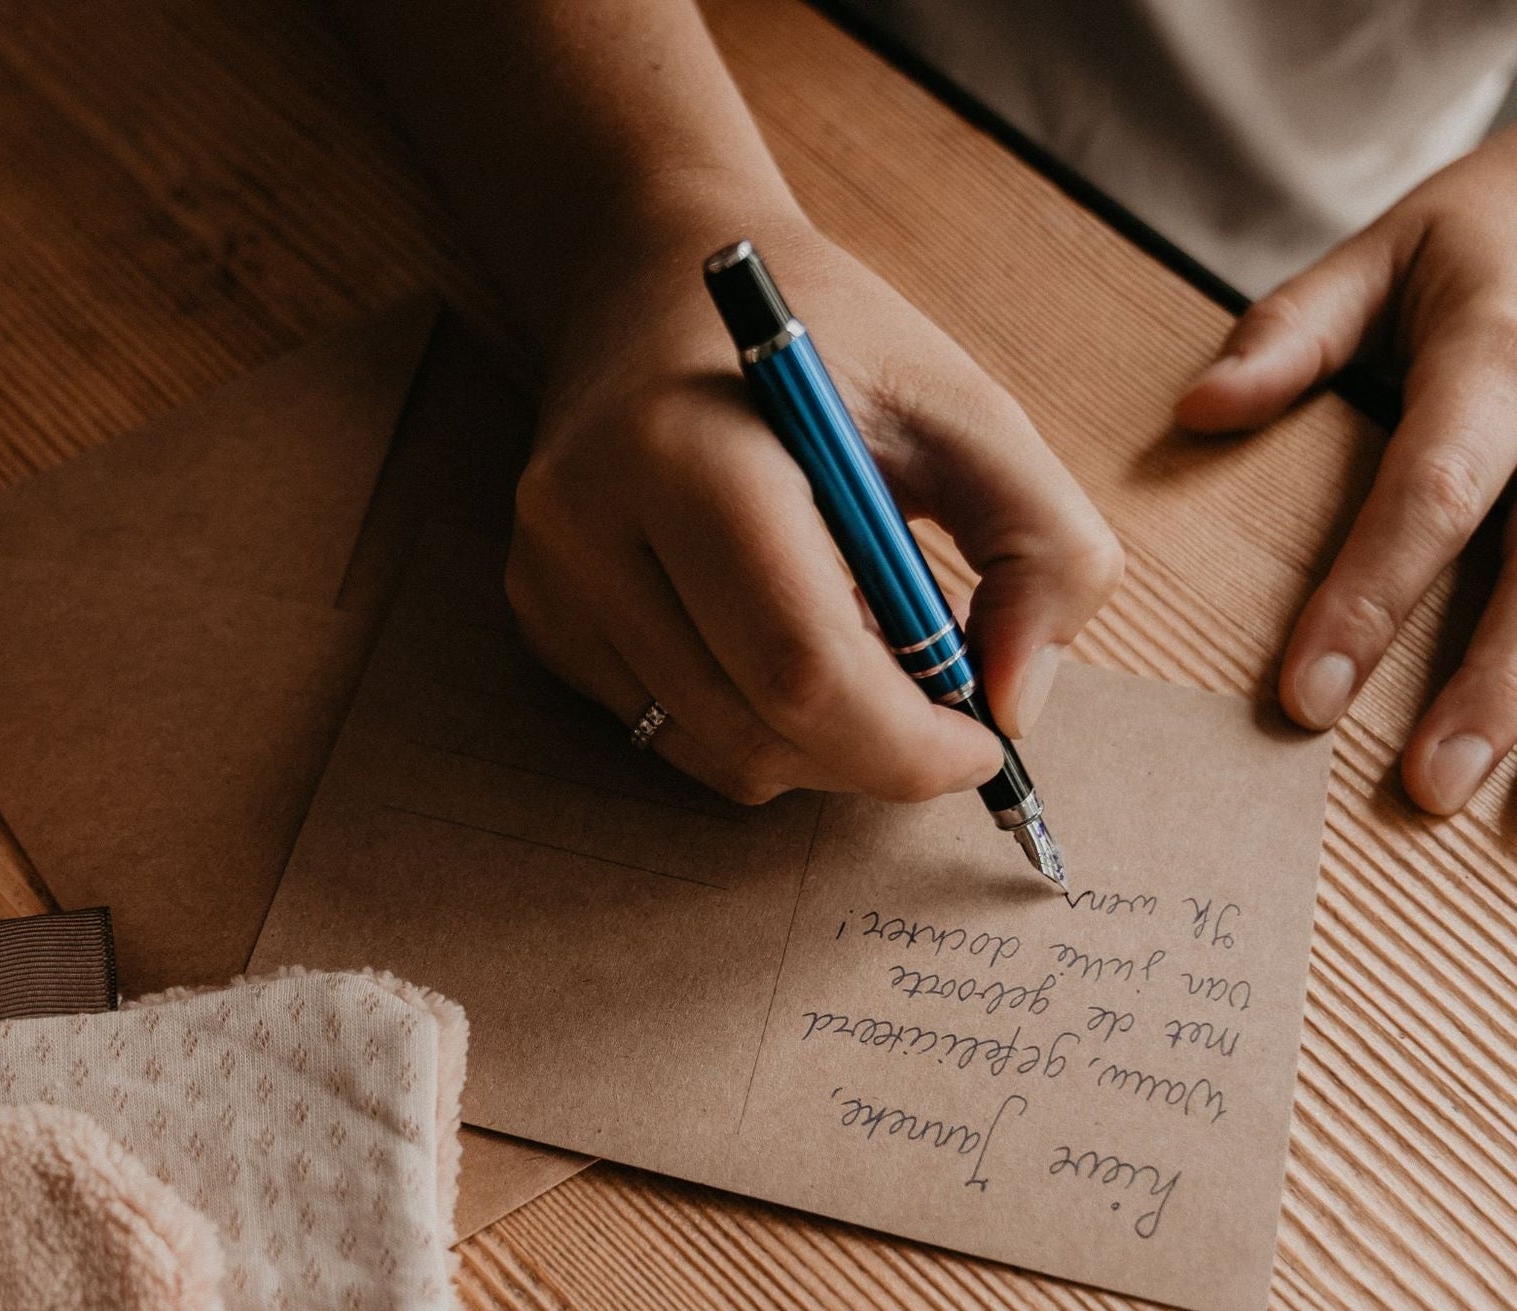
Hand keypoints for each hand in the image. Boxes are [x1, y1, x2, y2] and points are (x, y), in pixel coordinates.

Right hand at [507, 218, 1123, 802]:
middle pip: (757, 731)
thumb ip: (1041, 546)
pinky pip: (673, 735)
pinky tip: (779, 639)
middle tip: (941, 711)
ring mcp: (551, 581)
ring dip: (819, 746)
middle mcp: (589, 526)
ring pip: (716, 755)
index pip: (801, 666)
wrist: (659, 282)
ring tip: (860, 650)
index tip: (983, 743)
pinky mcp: (542, 619)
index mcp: (688, 452)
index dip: (905, 741)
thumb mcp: (966, 406)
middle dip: (873, 753)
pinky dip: (756, 723)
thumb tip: (1013, 707)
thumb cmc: (826, 346)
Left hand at [1177, 127, 1516, 814]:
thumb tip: (1198, 409)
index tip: (1306, 700)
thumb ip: (1295, 331)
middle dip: (1491, 686)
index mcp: (1499, 358)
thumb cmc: (1489, 237)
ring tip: (1498, 805)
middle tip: (1430, 785)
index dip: (1371, 600)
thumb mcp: (1390, 250)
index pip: (1431, 494)